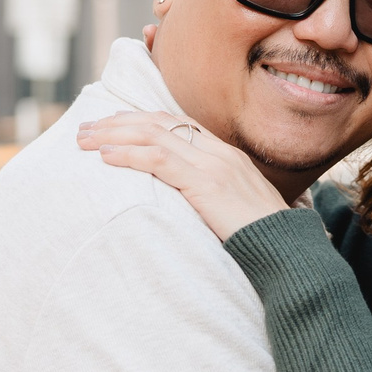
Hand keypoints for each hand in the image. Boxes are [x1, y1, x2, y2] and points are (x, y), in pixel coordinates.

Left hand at [75, 110, 301, 241]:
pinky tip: (106, 158)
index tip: (110, 124)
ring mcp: (214, 165)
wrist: (287, 251)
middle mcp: (219, 152)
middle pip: (160, 122)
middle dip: (118, 122)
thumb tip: (183, 203)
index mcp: (226, 154)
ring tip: (84, 140)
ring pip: (154, 134)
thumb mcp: (235, 208)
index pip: (176, 123)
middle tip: (85, 128)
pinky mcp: (206, 184)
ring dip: (113, 135)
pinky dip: (129, 155)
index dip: (139, 120)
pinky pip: (159, 160)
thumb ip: (211, 196)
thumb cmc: (262, 238)